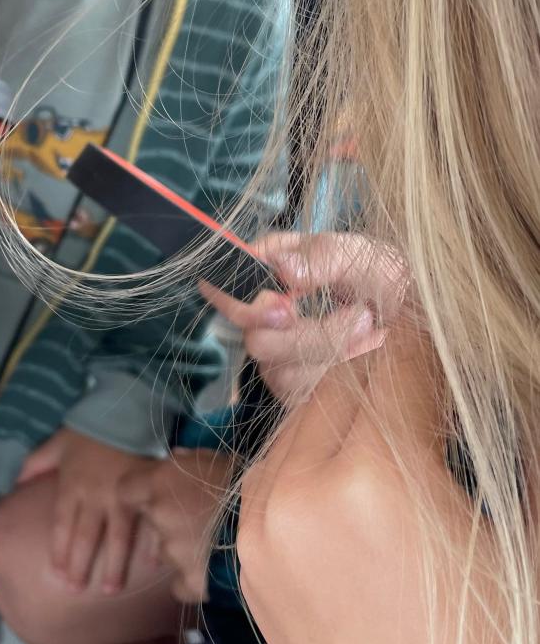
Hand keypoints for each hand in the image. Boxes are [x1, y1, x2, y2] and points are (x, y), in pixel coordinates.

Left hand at [27, 429, 155, 594]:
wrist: (123, 411)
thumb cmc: (87, 430)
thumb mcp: (55, 444)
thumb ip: (34, 465)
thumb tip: (14, 485)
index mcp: (71, 487)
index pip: (62, 526)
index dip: (59, 552)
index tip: (56, 575)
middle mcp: (95, 496)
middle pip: (86, 538)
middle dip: (80, 567)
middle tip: (76, 592)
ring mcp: (123, 496)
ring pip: (117, 537)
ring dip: (114, 565)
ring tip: (110, 590)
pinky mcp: (146, 493)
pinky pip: (149, 523)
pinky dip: (152, 544)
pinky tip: (153, 566)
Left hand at [121, 448, 232, 602]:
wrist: (276, 521)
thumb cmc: (245, 482)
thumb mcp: (216, 458)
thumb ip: (186, 459)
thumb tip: (173, 458)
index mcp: (160, 483)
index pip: (126, 490)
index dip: (138, 493)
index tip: (155, 494)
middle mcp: (160, 517)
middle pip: (153, 521)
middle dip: (171, 520)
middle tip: (202, 517)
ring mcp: (174, 553)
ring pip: (169, 552)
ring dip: (186, 548)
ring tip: (218, 540)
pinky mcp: (191, 582)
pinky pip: (182, 583)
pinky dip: (193, 579)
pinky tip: (214, 569)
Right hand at [200, 231, 401, 400]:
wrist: (414, 314)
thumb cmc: (384, 274)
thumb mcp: (364, 254)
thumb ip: (323, 258)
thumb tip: (284, 270)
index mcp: (272, 265)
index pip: (229, 286)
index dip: (246, 303)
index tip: (287, 307)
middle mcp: (266, 309)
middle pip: (256, 337)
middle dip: (306, 336)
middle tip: (362, 319)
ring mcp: (276, 349)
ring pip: (278, 367)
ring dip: (332, 352)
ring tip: (373, 330)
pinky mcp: (292, 380)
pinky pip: (297, 389)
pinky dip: (334, 373)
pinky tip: (362, 353)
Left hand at [238, 331, 539, 643]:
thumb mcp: (510, 519)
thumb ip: (471, 432)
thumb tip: (446, 356)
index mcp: (377, 480)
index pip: (398, 362)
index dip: (428, 337)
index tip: (441, 320)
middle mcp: (299, 498)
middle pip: (341, 388)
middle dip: (387, 372)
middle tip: (424, 370)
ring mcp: (261, 540)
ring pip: (296, 431)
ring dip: (342, 415)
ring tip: (393, 426)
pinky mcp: (249, 576)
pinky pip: (270, 486)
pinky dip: (307, 467)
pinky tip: (352, 479)